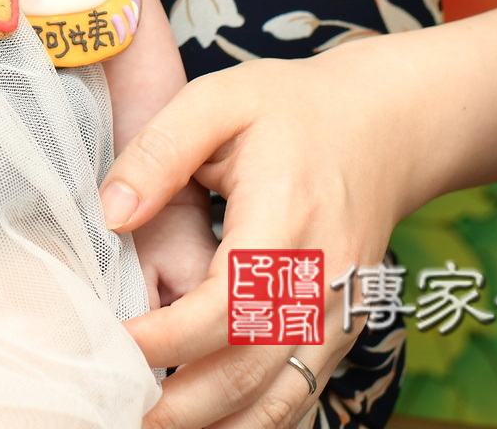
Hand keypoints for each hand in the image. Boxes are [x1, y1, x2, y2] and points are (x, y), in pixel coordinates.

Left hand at [102, 44, 416, 428]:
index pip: (226, 306)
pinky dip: (252, 421)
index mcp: (284, 222)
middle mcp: (321, 282)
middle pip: (250, 371)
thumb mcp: (219, 100)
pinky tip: (201, 422)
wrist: (385, 126)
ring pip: (279, 399)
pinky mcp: (340, 331)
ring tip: (149, 425)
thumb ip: (160, 151)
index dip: (166, 338)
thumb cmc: (294, 109)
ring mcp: (338, 315)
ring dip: (215, 425)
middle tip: (116, 409)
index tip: (113, 342)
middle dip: (182, 406)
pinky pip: (299, 394)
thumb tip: (111, 213)